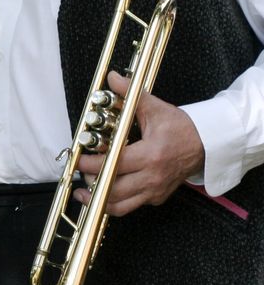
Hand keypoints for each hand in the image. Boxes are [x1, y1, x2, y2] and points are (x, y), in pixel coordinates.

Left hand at [75, 71, 204, 216]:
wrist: (207, 144)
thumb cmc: (181, 127)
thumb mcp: (155, 108)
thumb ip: (131, 94)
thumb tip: (113, 78)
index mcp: (150, 155)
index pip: (113, 165)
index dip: (90, 164)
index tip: (76, 160)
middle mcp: (152, 177)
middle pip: (113, 190)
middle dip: (91, 183)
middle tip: (77, 174)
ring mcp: (156, 190)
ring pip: (121, 206)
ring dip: (99, 200)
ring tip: (83, 191)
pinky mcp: (158, 197)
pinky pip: (132, 206)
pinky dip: (115, 203)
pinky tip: (102, 194)